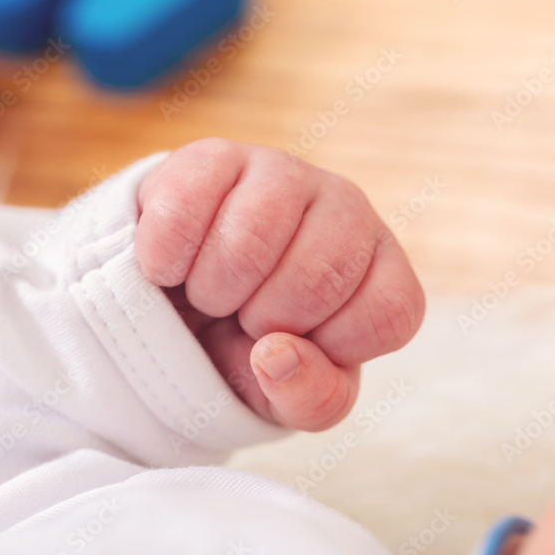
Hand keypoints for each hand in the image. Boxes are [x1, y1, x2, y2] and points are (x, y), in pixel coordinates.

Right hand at [135, 139, 424, 431]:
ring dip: (214, 290)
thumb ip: (310, 398)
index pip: (390, 313)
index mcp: (381, 267)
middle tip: (243, 317)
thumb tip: (275, 355)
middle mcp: (346, 208)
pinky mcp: (213, 156)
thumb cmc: (249, 349)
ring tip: (209, 291)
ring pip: (252, 240)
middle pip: (321, 276)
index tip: (295, 344)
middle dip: (266, 320)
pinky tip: (169, 266)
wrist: (176, 306)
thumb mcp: (291, 397)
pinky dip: (164, 260)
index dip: (332, 347)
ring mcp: (282, 173)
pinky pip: (184, 211)